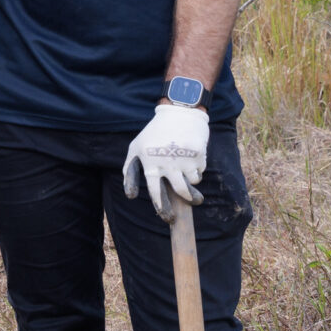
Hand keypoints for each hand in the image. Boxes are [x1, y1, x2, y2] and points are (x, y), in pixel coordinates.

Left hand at [121, 102, 210, 216]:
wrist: (179, 112)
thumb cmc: (154, 133)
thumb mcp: (135, 147)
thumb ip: (129, 170)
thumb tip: (130, 195)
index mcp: (150, 163)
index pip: (155, 192)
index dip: (161, 207)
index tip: (167, 217)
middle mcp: (167, 163)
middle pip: (180, 191)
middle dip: (186, 202)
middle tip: (190, 207)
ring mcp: (184, 159)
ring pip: (192, 183)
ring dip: (193, 187)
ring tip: (192, 185)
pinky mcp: (198, 154)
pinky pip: (200, 171)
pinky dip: (197, 170)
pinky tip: (191, 159)